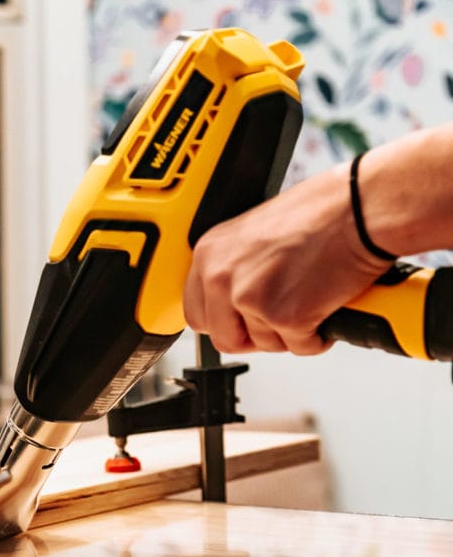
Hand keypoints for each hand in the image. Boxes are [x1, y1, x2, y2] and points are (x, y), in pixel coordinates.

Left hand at [183, 163, 389, 355]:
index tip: (242, 321)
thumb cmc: (320, 213)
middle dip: (254, 336)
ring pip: (264, 345)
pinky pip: (300, 348)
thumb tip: (231, 303)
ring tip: (311, 297)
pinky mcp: (284, 316)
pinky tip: (327, 305)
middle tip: (280, 318)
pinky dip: (318, 336)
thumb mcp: (253, 235)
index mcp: (209, 254)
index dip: (224, 322)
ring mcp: (251, 299)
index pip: (196, 313)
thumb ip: (235, 269)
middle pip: (224, 339)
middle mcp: (222, 277)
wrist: (359, 208)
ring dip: (291, 333)